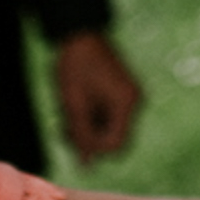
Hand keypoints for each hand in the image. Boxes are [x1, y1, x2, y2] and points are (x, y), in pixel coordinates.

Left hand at [53, 32, 144, 162]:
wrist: (79, 34)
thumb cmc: (74, 67)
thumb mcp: (72, 104)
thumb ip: (81, 136)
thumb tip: (87, 166)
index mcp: (125, 104)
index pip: (115, 145)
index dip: (92, 147)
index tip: (71, 134)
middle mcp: (134, 102)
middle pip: (115, 140)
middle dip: (90, 140)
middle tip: (65, 127)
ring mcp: (130, 97)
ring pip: (110, 130)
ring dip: (88, 129)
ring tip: (67, 115)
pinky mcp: (122, 93)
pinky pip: (109, 117)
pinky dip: (92, 118)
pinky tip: (76, 107)